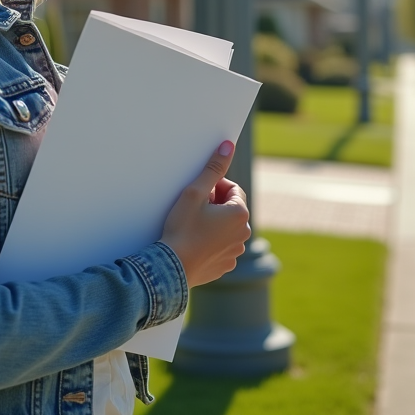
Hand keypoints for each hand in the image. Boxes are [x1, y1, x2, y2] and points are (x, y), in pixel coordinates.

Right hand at [160, 141, 250, 287]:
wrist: (171, 268)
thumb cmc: (182, 228)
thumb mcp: (195, 193)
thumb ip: (213, 168)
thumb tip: (228, 146)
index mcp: (240, 214)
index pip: (233, 189)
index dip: (215, 187)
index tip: (198, 193)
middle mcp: (244, 233)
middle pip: (232, 209)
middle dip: (215, 205)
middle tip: (193, 208)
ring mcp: (236, 251)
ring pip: (227, 228)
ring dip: (214, 223)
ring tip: (193, 226)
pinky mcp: (226, 265)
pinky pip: (222, 246)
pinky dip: (212, 241)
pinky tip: (195, 242)